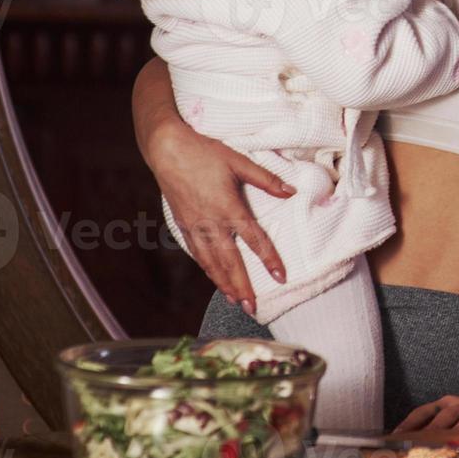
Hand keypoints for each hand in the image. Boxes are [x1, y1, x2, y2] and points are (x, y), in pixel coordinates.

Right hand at [148, 122, 295, 314]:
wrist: (167, 149)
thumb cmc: (204, 152)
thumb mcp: (239, 162)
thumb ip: (266, 180)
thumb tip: (291, 191)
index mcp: (228, 208)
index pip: (254, 240)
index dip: (269, 260)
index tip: (281, 277)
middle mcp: (211, 223)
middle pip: (230, 262)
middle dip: (242, 287)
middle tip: (253, 308)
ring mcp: (194, 226)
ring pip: (210, 262)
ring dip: (224, 283)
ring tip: (236, 300)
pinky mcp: (183, 224)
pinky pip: (197, 252)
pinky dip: (207, 268)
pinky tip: (213, 276)